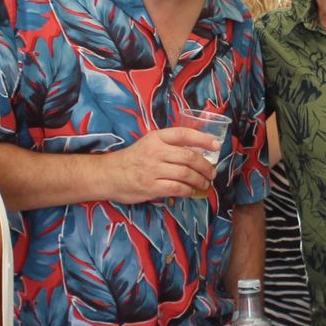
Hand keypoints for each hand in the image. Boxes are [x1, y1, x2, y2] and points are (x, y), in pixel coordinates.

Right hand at [103, 128, 217, 203]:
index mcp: (156, 137)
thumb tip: (197, 152)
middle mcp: (155, 151)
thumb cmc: (132, 159)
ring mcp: (153, 169)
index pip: (184, 134)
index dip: (203, 139)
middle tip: (211, 172)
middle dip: (206, 166)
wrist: (108, 174)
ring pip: (186, 174)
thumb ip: (169, 145)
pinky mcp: (151, 186)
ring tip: (205, 183)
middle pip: (190, 157)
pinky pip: (177, 188)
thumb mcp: (149, 144)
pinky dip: (189, 191)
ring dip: (200, 180)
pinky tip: (192, 191)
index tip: (217, 145)